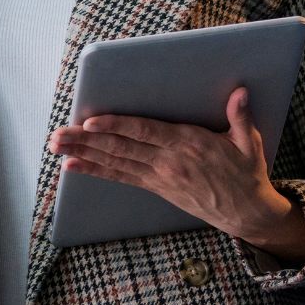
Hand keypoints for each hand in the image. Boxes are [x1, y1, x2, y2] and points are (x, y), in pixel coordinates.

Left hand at [46, 85, 304, 256]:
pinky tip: (72, 166)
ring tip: (56, 146)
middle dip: (85, 140)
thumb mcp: (248, 143)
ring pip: (113, 162)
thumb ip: (239, 116)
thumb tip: (240, 92)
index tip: (91, 121)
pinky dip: (94, 171)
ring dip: (82, 153)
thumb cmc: (245, 173)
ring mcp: (158, 176)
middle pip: (119, 148)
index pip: (144, 132)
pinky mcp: (154, 187)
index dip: (116, 126)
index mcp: (187, 144)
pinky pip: (119, 177)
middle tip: (57, 135)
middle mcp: (167, 161)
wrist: (245, 212)